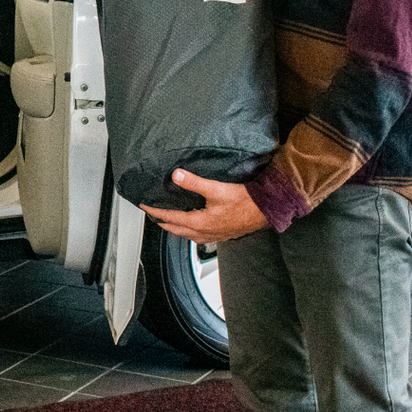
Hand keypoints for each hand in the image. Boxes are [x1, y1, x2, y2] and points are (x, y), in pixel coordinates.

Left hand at [140, 170, 268, 244]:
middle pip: (176, 229)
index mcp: (199, 223)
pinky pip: (198, 236)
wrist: (266, 211)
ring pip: (187, 235)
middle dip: (163, 221)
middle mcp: (204, 233)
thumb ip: (194, 182)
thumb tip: (176, 175)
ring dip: (176, 227)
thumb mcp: (216, 189)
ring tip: (169, 220)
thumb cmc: (244, 202)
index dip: (155, 211)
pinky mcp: (221, 235)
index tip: (145, 205)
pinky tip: (193, 226)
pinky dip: (189, 231)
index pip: (170, 217)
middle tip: (153, 214)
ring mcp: (213, 236)